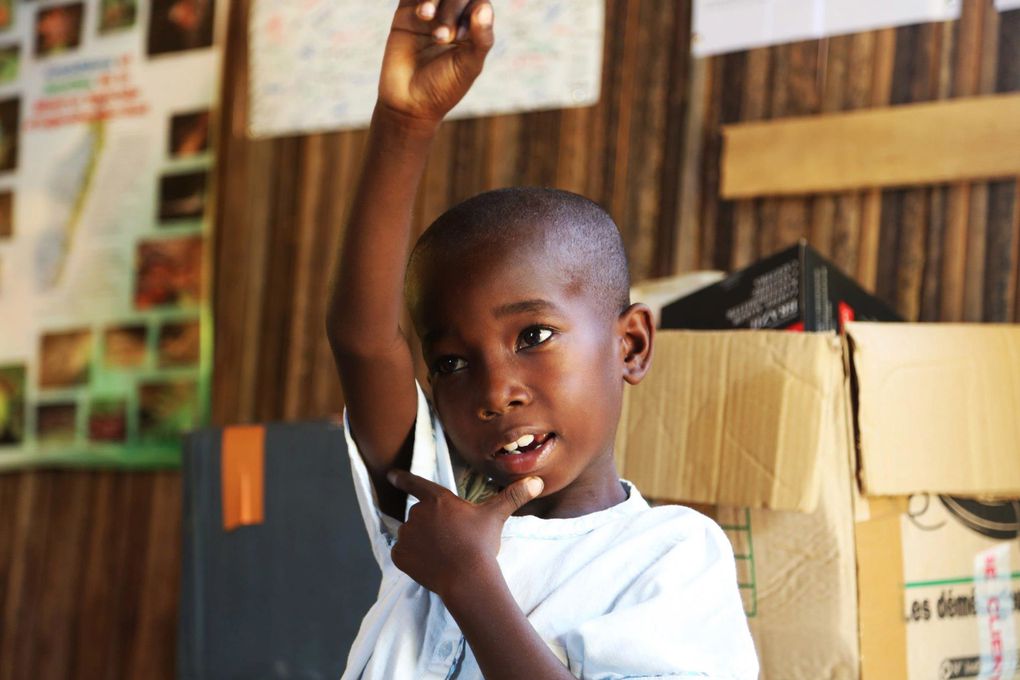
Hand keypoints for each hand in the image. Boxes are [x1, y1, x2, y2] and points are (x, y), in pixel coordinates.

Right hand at [378, 1, 494, 124]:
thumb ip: (481, 38)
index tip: (458, 37)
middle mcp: (453, 17)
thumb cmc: (443, 88)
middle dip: (451, 9)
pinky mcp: (407, 12)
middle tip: (440, 37)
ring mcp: (430, 13)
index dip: (470, 10)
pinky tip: (421, 12)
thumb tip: (485, 7)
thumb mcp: (468, 66)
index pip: (478, 1)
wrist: (408, 102)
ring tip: (426, 16)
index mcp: (473, 28)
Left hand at [386, 469, 543, 598]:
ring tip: (442, 554)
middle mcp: (417, 513)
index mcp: (437, 500)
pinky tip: (429, 564)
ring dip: (420, 541)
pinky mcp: (399, 555)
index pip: (416, 484)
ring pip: (410, 534)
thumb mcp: (496, 516)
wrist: (467, 579)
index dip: (403, 479)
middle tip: (451, 541)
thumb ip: (513, 496)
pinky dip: (412, 558)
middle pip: (419, 515)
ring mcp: (406, 535)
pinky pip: (402, 553)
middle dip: (430, 525)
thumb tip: (537, 480)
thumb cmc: (481, 544)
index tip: (391, 474)